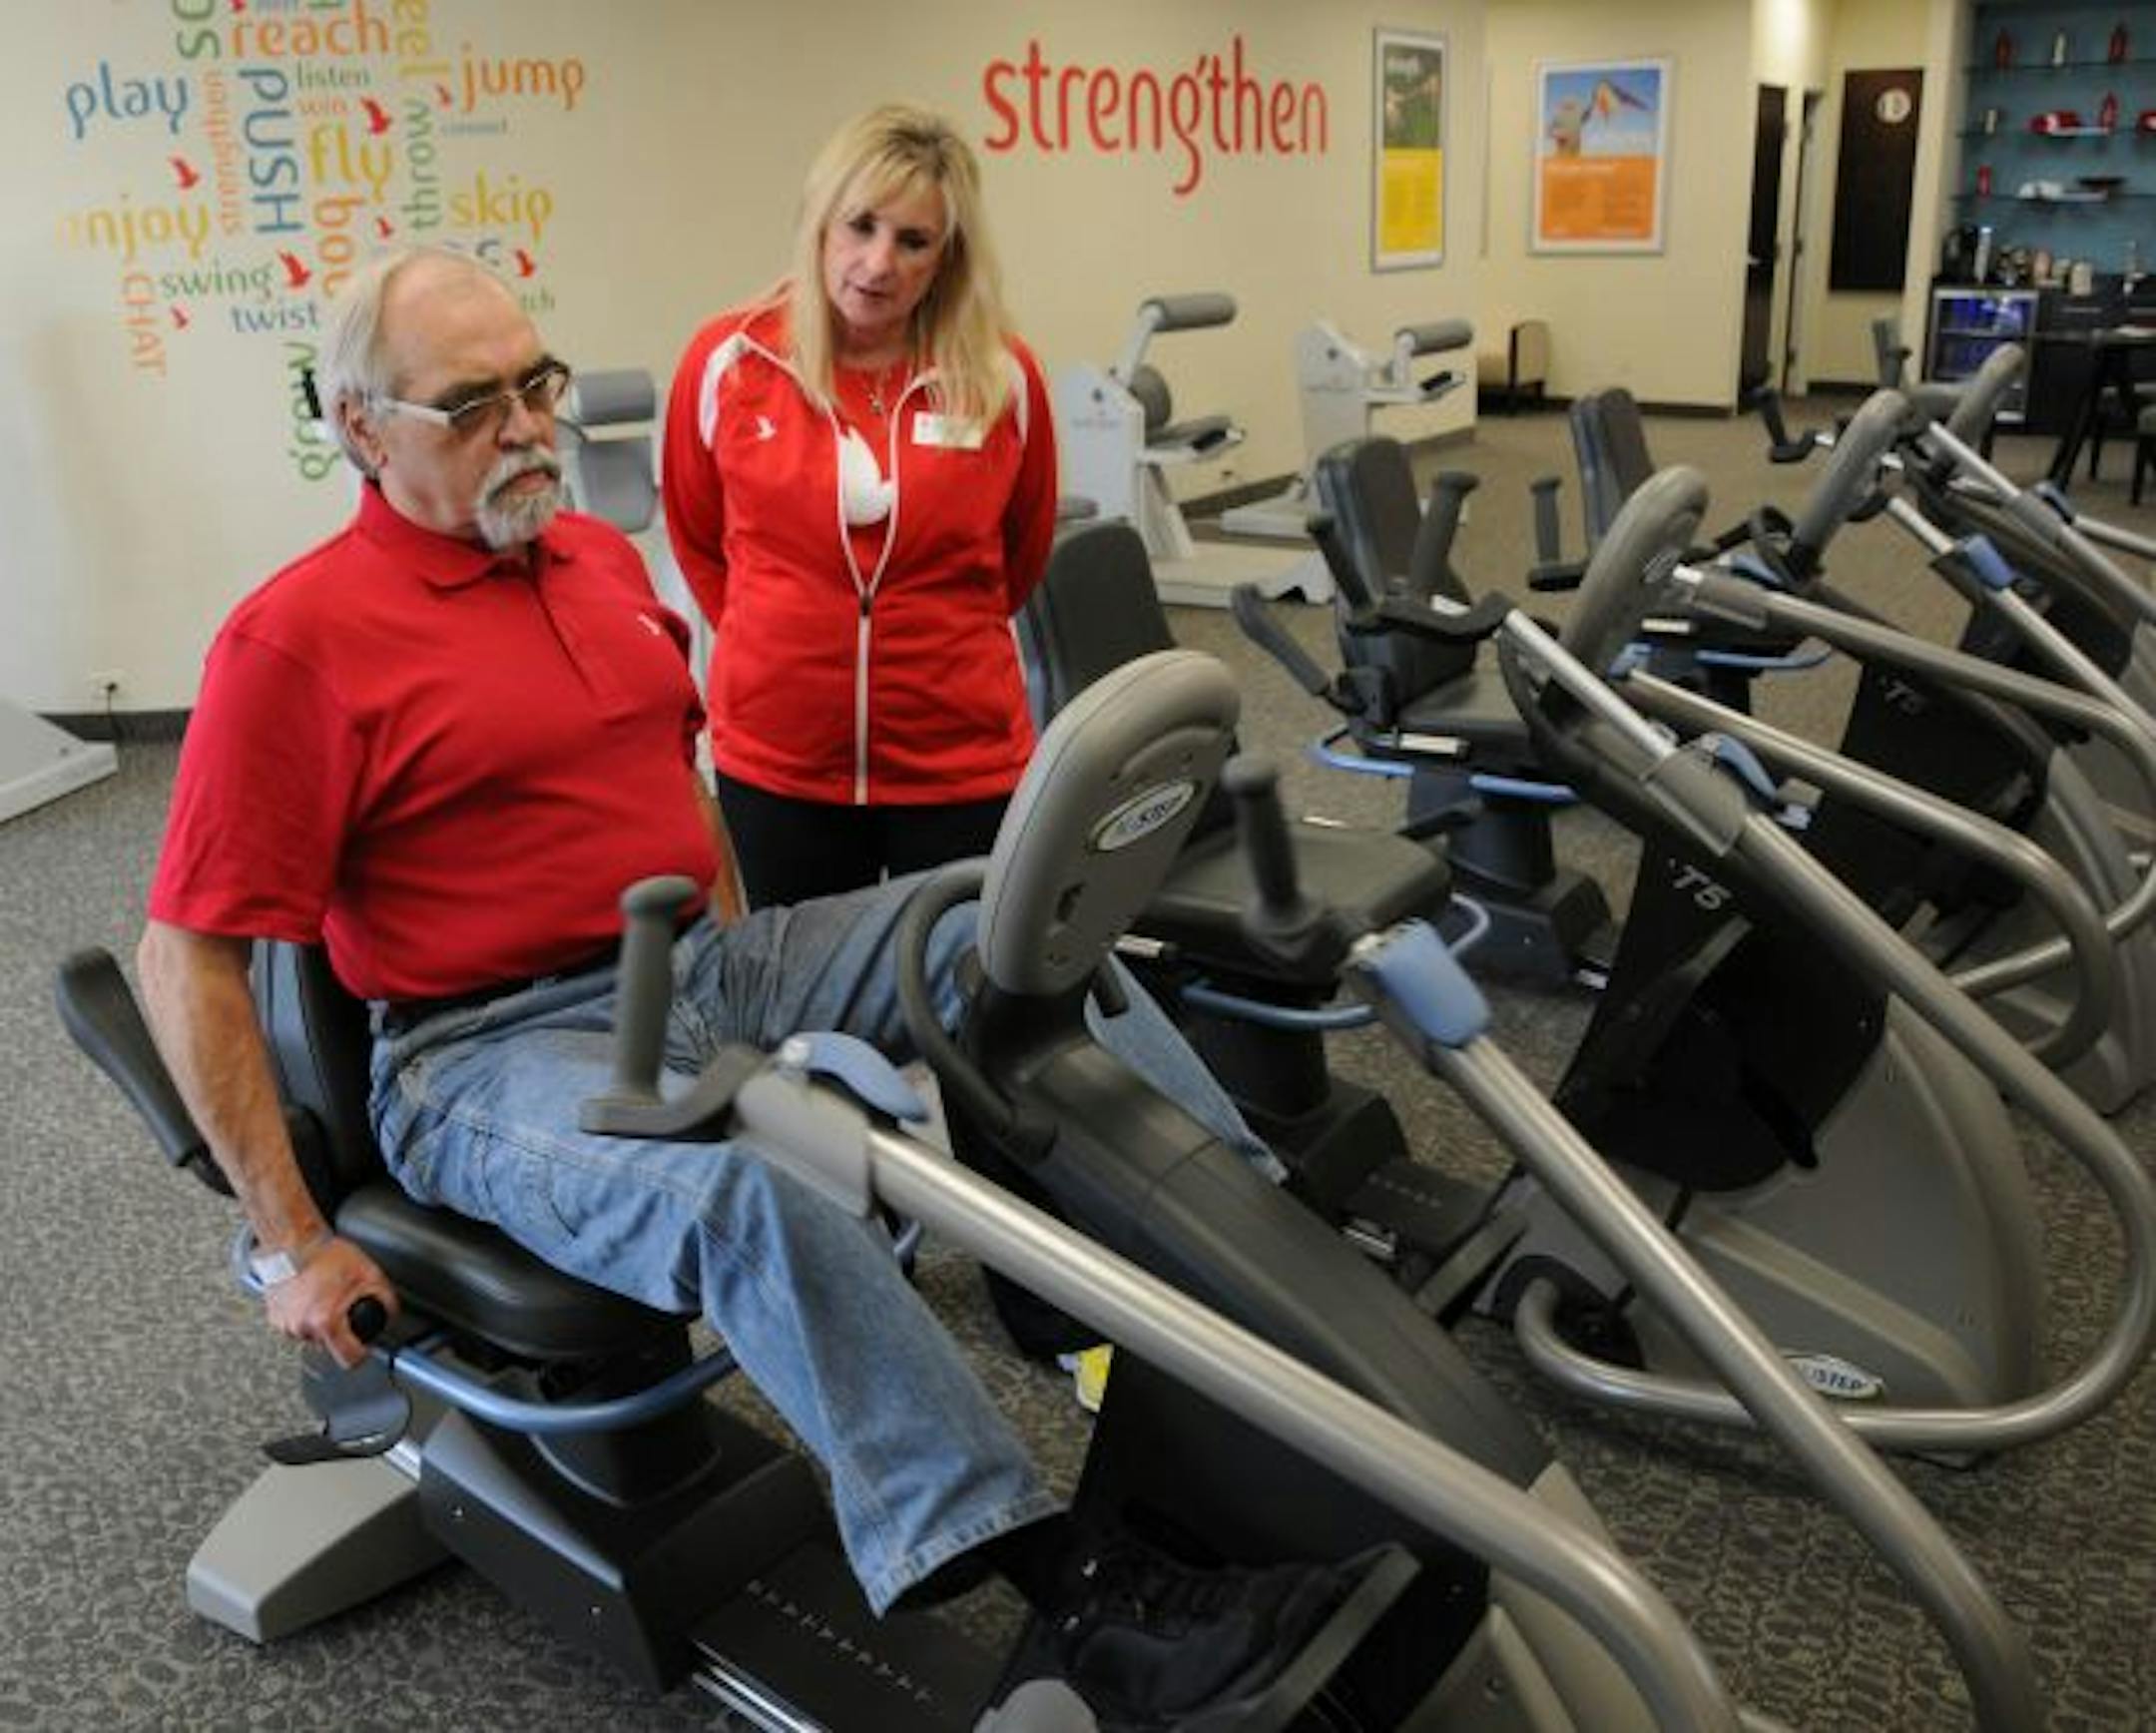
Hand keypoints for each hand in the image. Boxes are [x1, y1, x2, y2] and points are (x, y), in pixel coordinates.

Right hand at [263, 1238, 396, 1368]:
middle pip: (330, 1347)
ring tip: (324, 1298)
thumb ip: (386, 1300)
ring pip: (313, 1337)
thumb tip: (389, 1316)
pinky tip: (310, 1298)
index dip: (361, 1354)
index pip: (349, 1360)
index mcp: (326, 1321)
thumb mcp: (370, 1274)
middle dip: (340, 1332)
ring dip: (321, 1324)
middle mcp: (302, 1327)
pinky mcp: (274, 1319)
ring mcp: (285, 1325)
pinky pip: (297, 1327)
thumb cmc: (327, 1255)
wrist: (295, 1242)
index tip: (364, 1347)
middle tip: (342, 1307)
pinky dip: (305, 1317)